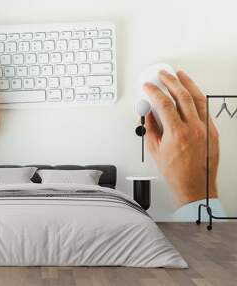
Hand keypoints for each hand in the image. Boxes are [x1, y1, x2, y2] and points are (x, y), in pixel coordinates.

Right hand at [144, 70, 218, 206]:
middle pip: (182, 95)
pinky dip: (197, 98)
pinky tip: (191, 93)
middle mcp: (194, 128)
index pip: (163, 103)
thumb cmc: (176, 173)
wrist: (195, 186)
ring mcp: (206, 129)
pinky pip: (205, 109)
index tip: (148, 86)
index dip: (154, 91)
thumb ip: (150, 128)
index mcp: (177, 133)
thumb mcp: (155, 150)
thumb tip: (147, 113)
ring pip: (198, 98)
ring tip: (180, 76)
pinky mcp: (213, 132)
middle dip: (171, 81)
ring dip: (187, 84)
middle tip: (163, 74)